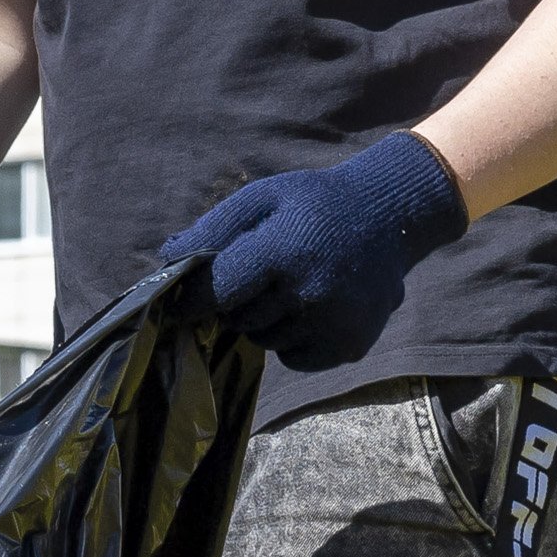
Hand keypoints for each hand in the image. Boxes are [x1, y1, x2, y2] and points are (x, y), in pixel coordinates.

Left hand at [163, 132, 470, 370]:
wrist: (389, 217)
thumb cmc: (313, 204)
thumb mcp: (262, 198)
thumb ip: (213, 229)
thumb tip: (167, 260)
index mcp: (284, 251)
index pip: (218, 292)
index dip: (192, 299)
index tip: (177, 304)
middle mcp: (311, 292)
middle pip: (239, 318)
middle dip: (238, 301)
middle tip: (263, 273)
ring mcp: (333, 323)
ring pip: (265, 340)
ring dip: (266, 320)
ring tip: (293, 284)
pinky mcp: (349, 346)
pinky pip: (294, 357)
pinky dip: (292, 339)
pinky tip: (312, 306)